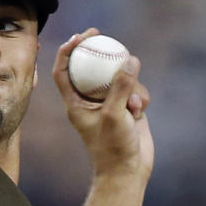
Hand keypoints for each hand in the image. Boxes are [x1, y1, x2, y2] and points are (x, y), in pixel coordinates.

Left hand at [52, 28, 153, 180]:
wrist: (128, 171)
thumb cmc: (113, 147)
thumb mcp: (115, 114)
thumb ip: (121, 86)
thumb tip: (129, 59)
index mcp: (75, 102)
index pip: (63, 71)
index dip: (67, 51)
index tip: (80, 36)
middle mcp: (90, 101)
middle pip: (90, 67)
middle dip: (98, 51)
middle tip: (103, 35)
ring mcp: (109, 103)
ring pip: (119, 78)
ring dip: (130, 85)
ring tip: (134, 106)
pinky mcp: (127, 108)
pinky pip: (135, 90)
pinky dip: (140, 97)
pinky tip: (141, 111)